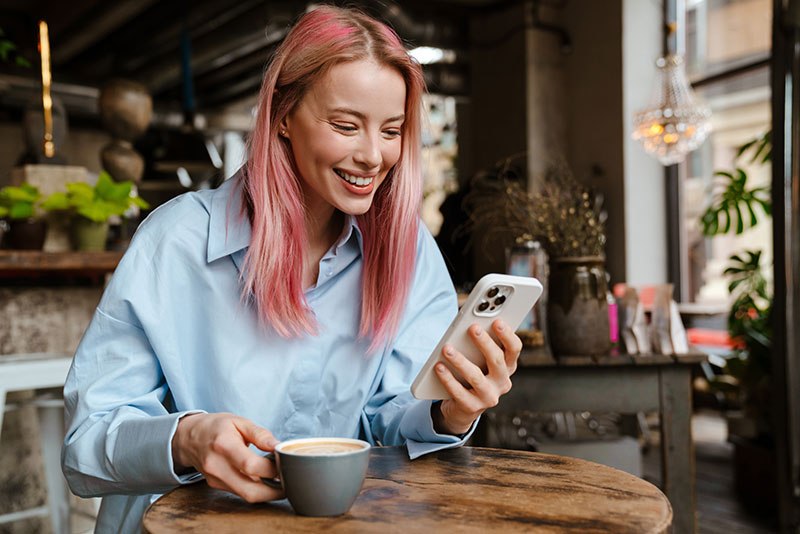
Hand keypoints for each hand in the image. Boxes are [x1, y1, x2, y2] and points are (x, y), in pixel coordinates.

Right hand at [172, 412, 283, 502]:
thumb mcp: (239, 422)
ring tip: (278, 480)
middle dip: (273, 491)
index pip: (250, 465)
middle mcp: (217, 465)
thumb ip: (260, 434)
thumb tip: (278, 446)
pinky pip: (239, 492)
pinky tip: (263, 479)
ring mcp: (215, 478)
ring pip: (246, 495)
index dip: (271, 469)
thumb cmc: (216, 427)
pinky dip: (255, 488)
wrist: (189, 437)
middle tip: (288, 482)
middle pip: (249, 490)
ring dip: (266, 492)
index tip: (284, 464)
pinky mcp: (216, 485)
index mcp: (224, 445)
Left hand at [433, 319, 521, 434]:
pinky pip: (459, 392)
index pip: (514, 349)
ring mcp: (489, 397)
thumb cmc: (472, 373)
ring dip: (460, 361)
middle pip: (497, 360)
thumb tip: (470, 325)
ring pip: (476, 377)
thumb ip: (479, 344)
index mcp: (507, 366)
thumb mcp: (479, 359)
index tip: (497, 321)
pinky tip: (438, 367)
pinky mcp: (472, 407)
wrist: (461, 406)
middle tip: (472, 328)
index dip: (507, 335)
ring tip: (447, 348)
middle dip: (485, 343)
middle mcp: (502, 382)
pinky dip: (447, 378)